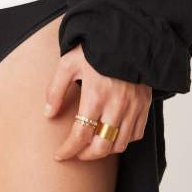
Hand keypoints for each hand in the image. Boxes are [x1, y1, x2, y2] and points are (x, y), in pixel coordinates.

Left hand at [44, 43, 151, 160]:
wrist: (125, 36)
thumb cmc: (93, 49)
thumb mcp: (67, 64)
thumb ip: (55, 90)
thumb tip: (47, 114)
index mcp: (95, 95)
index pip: (81, 135)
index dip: (68, 150)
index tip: (59, 155)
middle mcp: (117, 105)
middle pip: (102, 147)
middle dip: (86, 156)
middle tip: (75, 154)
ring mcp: (133, 106)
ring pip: (120, 144)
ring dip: (104, 150)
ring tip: (91, 146)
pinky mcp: (144, 105)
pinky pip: (136, 134)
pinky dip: (123, 140)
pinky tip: (111, 135)